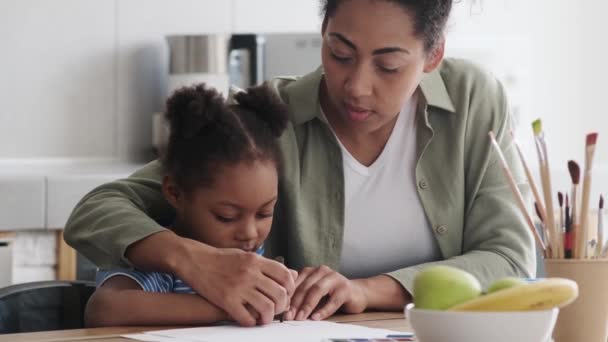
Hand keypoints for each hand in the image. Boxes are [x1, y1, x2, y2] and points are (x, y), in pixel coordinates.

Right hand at [175, 239, 294, 325]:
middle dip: (282, 305)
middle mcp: (249, 273)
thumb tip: (292, 273)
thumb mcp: (247, 256)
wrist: (195, 260)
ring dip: (269, 317)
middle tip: (278, 309)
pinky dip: (252, 323)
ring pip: (266, 307)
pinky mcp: (226, 301)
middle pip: (279, 293)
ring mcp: (238, 287)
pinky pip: (246, 318)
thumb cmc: (222, 259)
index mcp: (255, 261)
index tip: (287, 293)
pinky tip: (250, 320)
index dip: (291, 287)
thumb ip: (268, 265)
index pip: (284, 275)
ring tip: (265, 318)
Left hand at [283, 265, 367, 320]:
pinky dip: (323, 310)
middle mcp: (321, 271)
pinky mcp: (345, 288)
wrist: (356, 293)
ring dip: (307, 306)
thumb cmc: (331, 294)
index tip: (280, 309)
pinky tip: (316, 318)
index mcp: (311, 271)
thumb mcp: (313, 291)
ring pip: (317, 291)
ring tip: (300, 317)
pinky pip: (332, 301)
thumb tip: (283, 307)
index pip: (295, 282)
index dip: (287, 296)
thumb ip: (301, 294)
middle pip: (305, 287)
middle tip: (288, 316)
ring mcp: (334, 278)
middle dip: (295, 303)